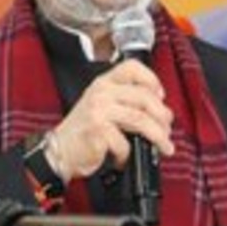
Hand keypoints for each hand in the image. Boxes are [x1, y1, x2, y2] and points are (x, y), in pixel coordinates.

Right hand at [51, 59, 174, 181]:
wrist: (58, 151)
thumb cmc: (83, 131)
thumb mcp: (101, 106)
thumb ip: (125, 101)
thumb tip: (160, 110)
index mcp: (103, 83)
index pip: (132, 68)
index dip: (151, 79)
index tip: (161, 96)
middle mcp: (101, 92)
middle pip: (144, 98)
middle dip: (162, 116)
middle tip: (168, 129)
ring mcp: (99, 110)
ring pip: (141, 120)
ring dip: (158, 136)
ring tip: (164, 145)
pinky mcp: (98, 131)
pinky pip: (125, 143)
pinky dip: (128, 154)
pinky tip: (124, 157)